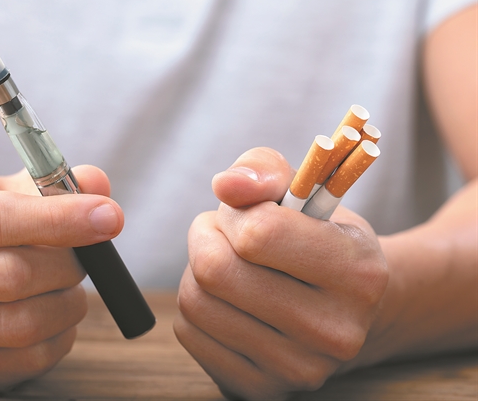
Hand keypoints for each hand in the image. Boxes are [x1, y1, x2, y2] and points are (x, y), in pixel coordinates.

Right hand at [0, 166, 123, 391]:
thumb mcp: (9, 190)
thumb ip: (56, 184)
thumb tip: (98, 185)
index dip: (59, 218)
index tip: (110, 217)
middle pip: (11, 276)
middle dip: (68, 265)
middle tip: (86, 256)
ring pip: (26, 324)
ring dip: (69, 301)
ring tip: (67, 283)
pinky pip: (33, 358)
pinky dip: (62, 333)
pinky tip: (53, 311)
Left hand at [174, 148, 388, 399]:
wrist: (351, 312)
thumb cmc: (320, 241)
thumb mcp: (307, 191)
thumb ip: (263, 169)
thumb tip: (226, 185)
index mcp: (357, 272)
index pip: (257, 234)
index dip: (236, 213)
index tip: (246, 214)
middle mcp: (334, 331)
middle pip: (214, 271)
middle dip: (206, 238)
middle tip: (224, 235)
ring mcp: (298, 369)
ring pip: (194, 302)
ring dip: (197, 272)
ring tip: (228, 265)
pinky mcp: (261, 389)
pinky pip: (189, 333)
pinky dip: (196, 307)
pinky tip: (227, 300)